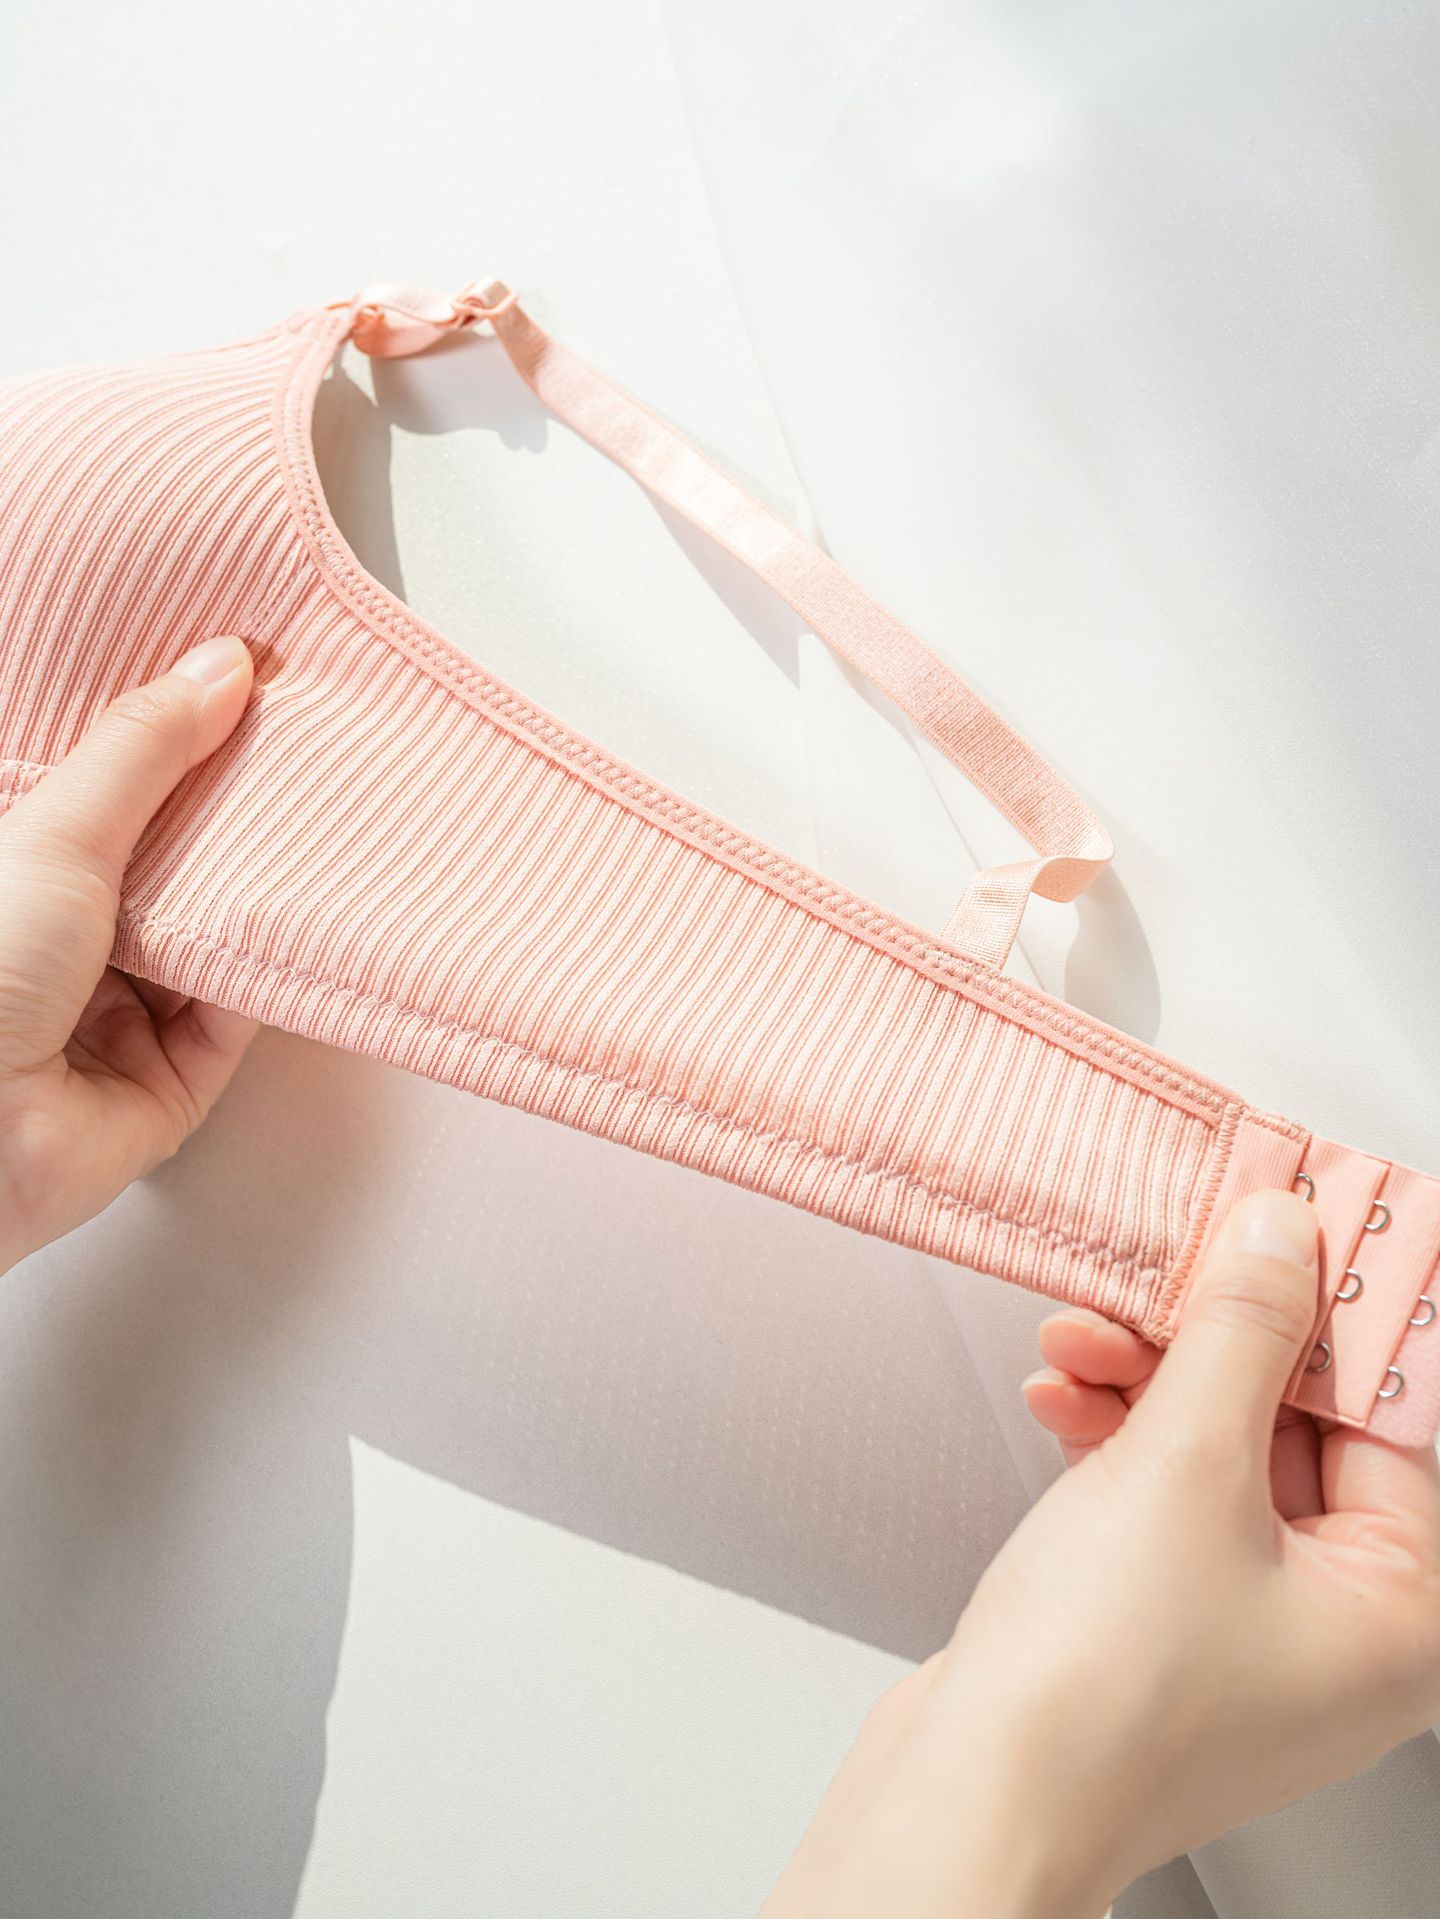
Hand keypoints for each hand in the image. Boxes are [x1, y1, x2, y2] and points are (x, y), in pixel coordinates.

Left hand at [0, 635, 256, 1272]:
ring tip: (312, 827)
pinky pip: (242, 1011)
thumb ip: (144, 747)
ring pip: (213, 932)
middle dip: (228, 812)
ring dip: (257, 891)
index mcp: (17, 872)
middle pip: (169, 859)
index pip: (105, 790)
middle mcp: (60, 940)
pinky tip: (300, 927)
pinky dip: (274, 972)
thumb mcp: (54, 830)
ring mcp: (113, 1010)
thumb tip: (216, 667)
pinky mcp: (169, 1079)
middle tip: (293, 746)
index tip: (234, 680)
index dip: (168, 737)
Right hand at [761, 1189, 1439, 1916]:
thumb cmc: (1099, 1690)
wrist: (973, 1795)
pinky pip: (1158, 1499)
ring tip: (1075, 1341)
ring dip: (1141, 1383)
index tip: (1287, 1230)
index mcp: (1397, 1613)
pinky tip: (1060, 1398)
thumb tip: (1287, 1238)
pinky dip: (1110, 1440)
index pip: (1381, 1417)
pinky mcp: (1160, 1627)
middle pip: (1290, 1428)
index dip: (1325, 1313)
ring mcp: (1244, 1633)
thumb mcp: (1183, 1465)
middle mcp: (1336, 1631)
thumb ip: (1241, 1333)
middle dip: (1204, 1346)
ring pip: (1212, 1455)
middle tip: (1162, 1275)